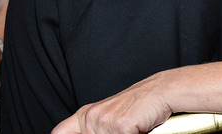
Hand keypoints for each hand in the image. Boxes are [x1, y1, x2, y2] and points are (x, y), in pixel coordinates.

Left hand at [53, 75, 172, 133]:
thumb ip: (94, 129)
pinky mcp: (119, 125)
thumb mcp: (110, 118)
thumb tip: (89, 132)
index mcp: (85, 115)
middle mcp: (90, 117)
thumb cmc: (139, 106)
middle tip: (122, 128)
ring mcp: (104, 121)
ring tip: (132, 128)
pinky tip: (138, 128)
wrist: (160, 91)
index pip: (60, 132)